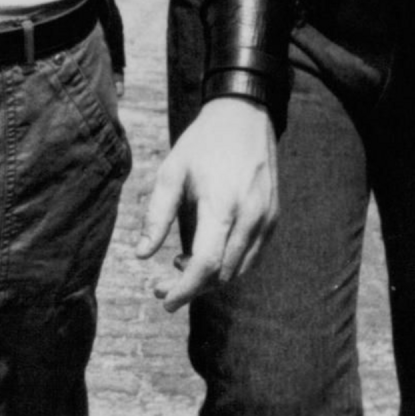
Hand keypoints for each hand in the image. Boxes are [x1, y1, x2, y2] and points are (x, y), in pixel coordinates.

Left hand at [134, 96, 277, 311]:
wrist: (244, 115)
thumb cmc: (202, 143)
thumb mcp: (172, 172)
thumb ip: (156, 215)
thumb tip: (141, 254)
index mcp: (221, 204)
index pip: (206, 263)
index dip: (185, 289)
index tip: (164, 300)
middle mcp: (249, 216)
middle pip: (222, 274)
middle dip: (191, 287)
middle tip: (161, 285)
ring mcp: (266, 218)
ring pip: (239, 270)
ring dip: (210, 278)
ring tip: (179, 263)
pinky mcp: (273, 217)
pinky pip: (252, 257)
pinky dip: (229, 265)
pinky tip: (206, 252)